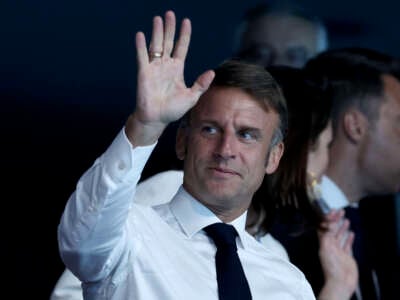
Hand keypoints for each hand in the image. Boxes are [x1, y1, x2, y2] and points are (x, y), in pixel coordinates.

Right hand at [126, 10, 214, 145]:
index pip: (182, 47)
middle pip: (168, 42)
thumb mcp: (191, 97)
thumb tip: (212, 72)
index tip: (186, 21)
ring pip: (156, 46)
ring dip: (157, 32)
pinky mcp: (144, 73)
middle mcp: (165, 65)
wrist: (157, 119)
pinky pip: (142, 57)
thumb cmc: (173, 109)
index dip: (184, 35)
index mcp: (177, 69)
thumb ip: (201, 84)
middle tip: (170, 13)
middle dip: (170, 28)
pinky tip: (141, 35)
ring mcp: (154, 68)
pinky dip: (141, 46)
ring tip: (158, 19)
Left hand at [317, 210, 357, 299]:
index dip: (328, 218)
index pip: (324, 227)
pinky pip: (347, 244)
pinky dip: (349, 238)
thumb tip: (330, 223)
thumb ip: (328, 235)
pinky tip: (351, 233)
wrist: (340, 282)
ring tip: (346, 219)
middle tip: (340, 211)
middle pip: (332, 229)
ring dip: (342, 227)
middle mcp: (330, 245)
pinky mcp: (346, 256)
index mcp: (323, 242)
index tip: (333, 211)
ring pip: (339, 235)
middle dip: (335, 220)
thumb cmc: (331, 267)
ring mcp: (338, 250)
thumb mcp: (327, 248)